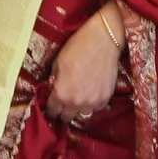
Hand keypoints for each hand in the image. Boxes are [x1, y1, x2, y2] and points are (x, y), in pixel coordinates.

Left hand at [45, 9, 122, 124]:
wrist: (104, 40)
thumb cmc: (78, 47)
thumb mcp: (58, 63)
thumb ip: (55, 81)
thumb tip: (53, 90)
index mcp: (61, 93)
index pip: (52, 111)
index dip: (51, 107)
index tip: (52, 104)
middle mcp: (76, 102)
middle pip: (67, 117)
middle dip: (64, 110)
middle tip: (65, 101)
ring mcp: (93, 102)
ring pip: (82, 116)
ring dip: (79, 109)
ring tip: (79, 99)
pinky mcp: (106, 98)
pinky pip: (96, 108)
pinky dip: (92, 104)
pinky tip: (91, 93)